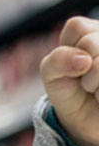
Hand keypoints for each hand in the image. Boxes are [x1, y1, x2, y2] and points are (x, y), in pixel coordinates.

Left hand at [41, 16, 98, 145]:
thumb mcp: (51, 72)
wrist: (84, 119)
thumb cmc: (68, 89)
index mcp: (94, 31)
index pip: (78, 26)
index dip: (68, 49)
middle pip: (92, 43)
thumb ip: (58, 60)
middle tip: (85, 79)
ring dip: (93, 82)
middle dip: (81, 68)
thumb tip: (84, 59)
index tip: (72, 63)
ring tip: (94, 87)